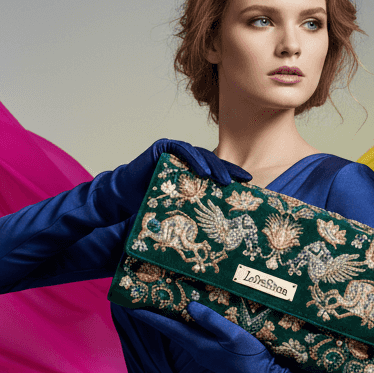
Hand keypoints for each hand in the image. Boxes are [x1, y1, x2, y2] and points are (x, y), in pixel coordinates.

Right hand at [95, 139, 251, 219]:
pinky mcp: (163, 147)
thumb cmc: (153, 202)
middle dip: (227, 171)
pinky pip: (181, 149)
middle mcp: (187, 158)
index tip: (249, 183)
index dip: (233, 174)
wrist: (125, 198)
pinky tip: (203, 172)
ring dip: (213, 166)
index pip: (217, 170)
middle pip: (212, 161)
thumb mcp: (181, 206)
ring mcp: (175, 150)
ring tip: (224, 180)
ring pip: (200, 154)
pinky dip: (193, 159)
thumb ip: (196, 206)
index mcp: (193, 169)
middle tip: (239, 183)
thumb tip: (220, 225)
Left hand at [125, 302, 275, 372]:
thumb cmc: (249, 357)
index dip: (150, 317)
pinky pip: (194, 335)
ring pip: (182, 332)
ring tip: (163, 303)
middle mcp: (196, 350)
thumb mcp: (232, 335)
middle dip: (157, 316)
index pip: (168, 327)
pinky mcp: (213, 354)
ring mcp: (204, 353)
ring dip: (171, 319)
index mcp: (198, 345)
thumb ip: (211, 320)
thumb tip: (190, 306)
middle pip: (171, 329)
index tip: (132, 306)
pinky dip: (186, 324)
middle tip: (144, 300)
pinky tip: (190, 316)